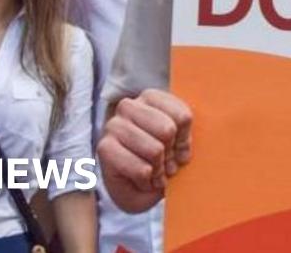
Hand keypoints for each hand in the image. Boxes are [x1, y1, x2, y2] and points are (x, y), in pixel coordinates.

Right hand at [96, 88, 192, 212]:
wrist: (137, 192)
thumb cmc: (161, 163)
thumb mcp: (180, 145)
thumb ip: (186, 138)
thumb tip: (184, 151)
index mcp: (151, 98)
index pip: (183, 117)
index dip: (185, 141)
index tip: (179, 150)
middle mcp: (129, 106)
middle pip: (168, 130)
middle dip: (171, 155)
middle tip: (167, 165)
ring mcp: (114, 125)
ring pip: (155, 150)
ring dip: (160, 170)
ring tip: (155, 173)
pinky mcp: (104, 148)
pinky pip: (141, 169)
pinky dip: (147, 182)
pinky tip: (143, 180)